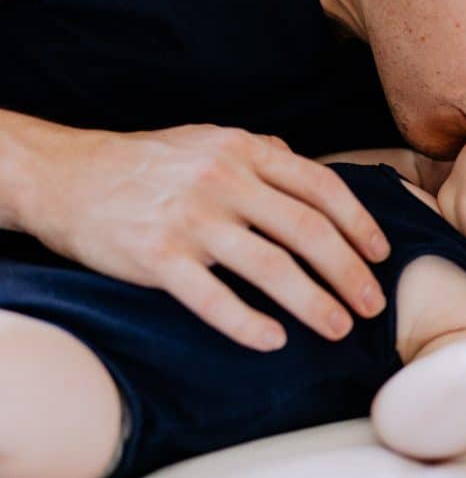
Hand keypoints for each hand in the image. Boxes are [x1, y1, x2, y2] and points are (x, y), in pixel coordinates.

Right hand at [22, 123, 389, 350]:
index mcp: (244, 151)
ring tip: (339, 328)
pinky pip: (213, 299)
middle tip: (372, 304)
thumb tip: (311, 171)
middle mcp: (224, 181)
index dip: (360, 224)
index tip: (382, 255)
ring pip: (271, 268)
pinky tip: (275, 340)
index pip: (321, 187)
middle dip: (350, 272)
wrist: (68, 175)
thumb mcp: (212, 140)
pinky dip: (249, 324)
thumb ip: (263, 154)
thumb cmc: (150, 162)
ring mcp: (191, 219)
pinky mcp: (157, 257)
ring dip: (314, 303)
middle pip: (308, 231)